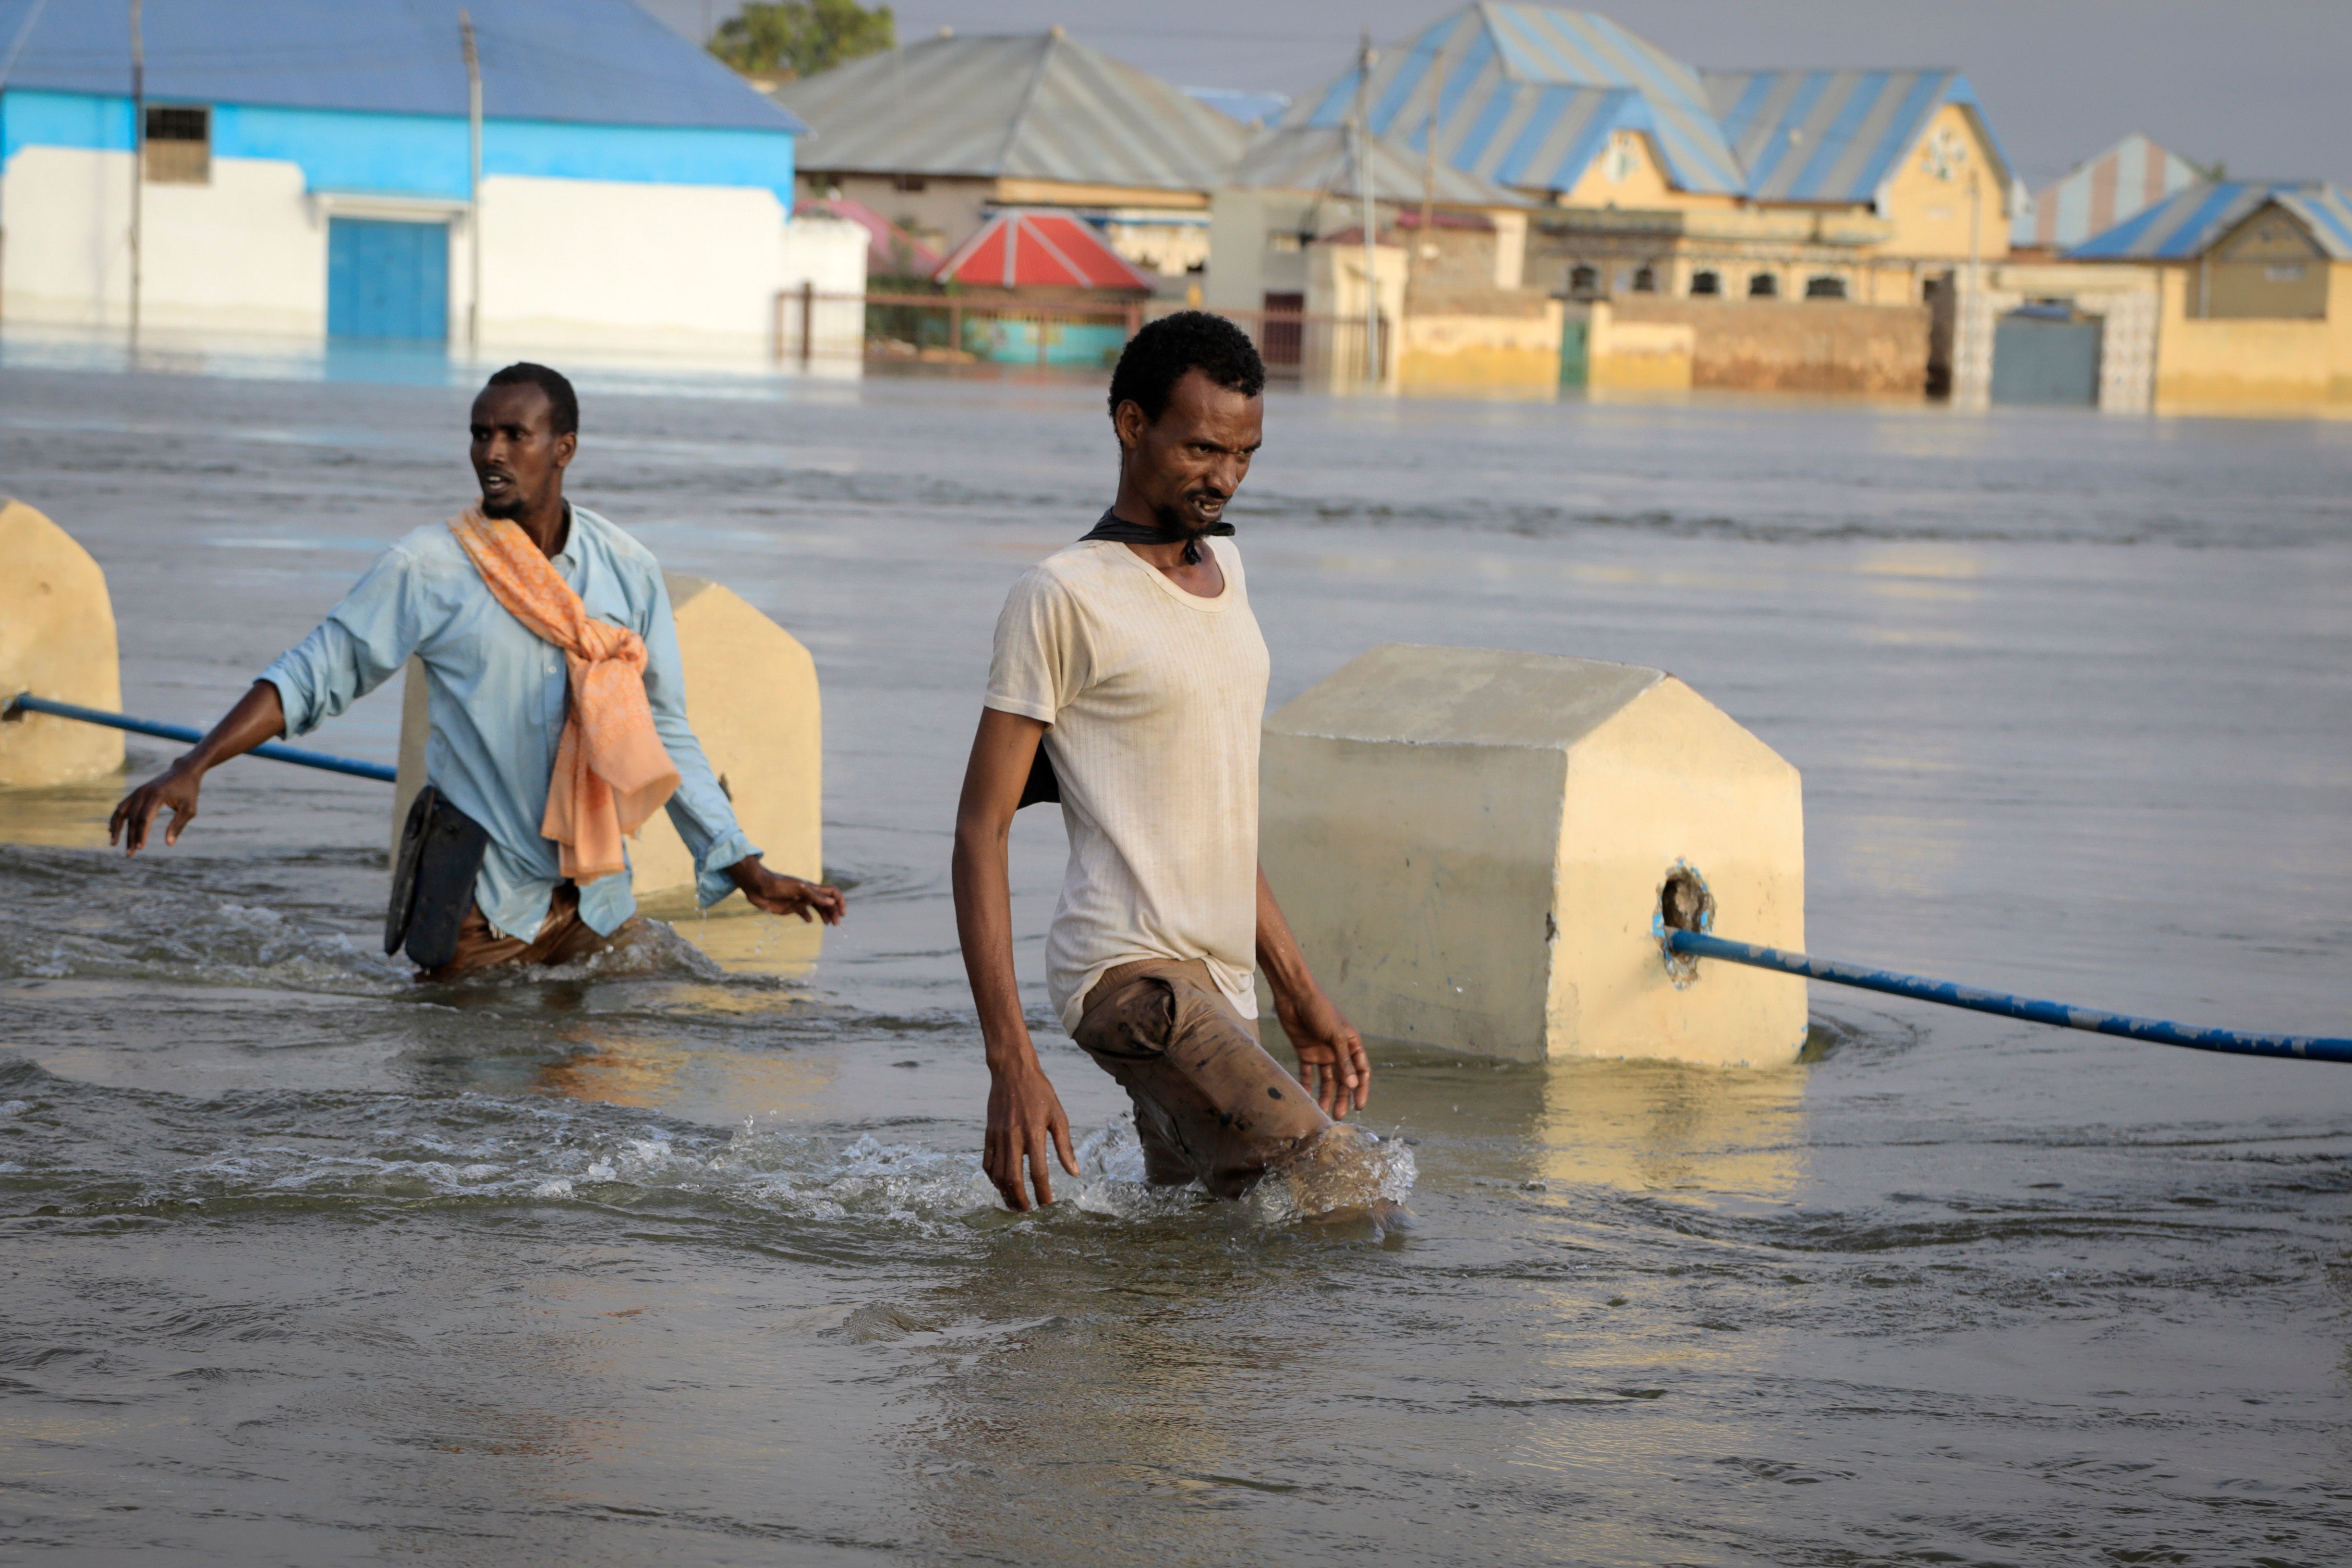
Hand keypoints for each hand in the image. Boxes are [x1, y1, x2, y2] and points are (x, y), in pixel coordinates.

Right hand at [108, 758, 205, 855]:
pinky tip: (112, 830)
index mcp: (156, 796)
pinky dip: (116, 818)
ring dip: (117, 828)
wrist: (184, 771)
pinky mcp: (136, 792)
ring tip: (114, 843)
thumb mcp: (189, 809)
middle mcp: (143, 792)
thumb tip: (169, 843)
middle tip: (130, 854)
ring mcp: (138, 791)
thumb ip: (178, 825)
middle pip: (132, 818)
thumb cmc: (189, 791)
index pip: (144, 819)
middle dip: (130, 837)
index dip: (141, 834)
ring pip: (121, 811)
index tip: (140, 848)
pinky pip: (122, 806)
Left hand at [727, 856, 844, 923]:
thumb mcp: (798, 889)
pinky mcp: (790, 907)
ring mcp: (799, 901)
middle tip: (835, 924)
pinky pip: (802, 912)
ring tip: (828, 924)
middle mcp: (808, 894)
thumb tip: (832, 902)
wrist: (758, 886)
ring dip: (824, 915)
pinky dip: (808, 917)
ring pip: (817, 908)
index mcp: (812, 888)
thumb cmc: (777, 885)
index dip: (840, 901)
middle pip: (826, 902)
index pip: (832, 892)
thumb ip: (815, 896)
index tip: (842, 914)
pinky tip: (809, 921)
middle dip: (833, 912)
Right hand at [983, 1048, 1077, 1211]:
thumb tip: (1074, 1173)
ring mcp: (998, 1136)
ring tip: (1016, 1205)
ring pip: (997, 1175)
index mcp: (1034, 1133)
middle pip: (1013, 1179)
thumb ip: (1065, 1146)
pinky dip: (993, 1179)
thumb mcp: (1058, 1116)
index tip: (1049, 1207)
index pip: (1038, 1173)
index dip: (1043, 1194)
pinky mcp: (988, 1134)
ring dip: (1006, 1194)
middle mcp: (1013, 1137)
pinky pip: (987, 1163)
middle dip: (1021, 1201)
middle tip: (1029, 1214)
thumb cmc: (1040, 1092)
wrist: (1012, 1071)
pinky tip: (1002, 1186)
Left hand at [1276, 983, 1369, 1116]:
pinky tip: (1305, 1099)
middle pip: (1343, 1079)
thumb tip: (1352, 1086)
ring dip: (1325, 1095)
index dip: (1361, 1089)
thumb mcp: (1334, 1035)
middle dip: (1342, 1097)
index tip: (1359, 1106)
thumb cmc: (1320, 1009)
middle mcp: (1338, 1050)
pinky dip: (1307, 1085)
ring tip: (1322, 1112)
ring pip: (1326, 1079)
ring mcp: (1321, 1052)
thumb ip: (1343, 1061)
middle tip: (1338, 1115)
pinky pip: (1307, 1073)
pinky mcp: (1305, 1052)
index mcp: (1351, 1044)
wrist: (1294, 995)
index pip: (1361, 1071)